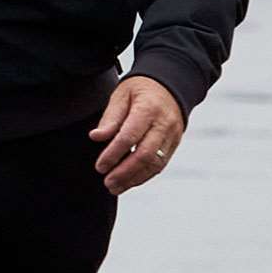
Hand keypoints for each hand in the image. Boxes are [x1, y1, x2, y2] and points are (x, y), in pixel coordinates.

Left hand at [89, 76, 184, 195]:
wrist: (171, 84)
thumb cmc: (141, 89)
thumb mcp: (122, 95)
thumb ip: (110, 118)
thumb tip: (96, 137)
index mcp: (148, 109)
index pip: (129, 137)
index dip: (113, 154)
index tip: (100, 166)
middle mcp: (164, 124)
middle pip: (145, 154)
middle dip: (125, 172)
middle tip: (107, 182)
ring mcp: (172, 135)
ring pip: (155, 164)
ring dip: (134, 179)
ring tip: (115, 187)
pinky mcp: (174, 143)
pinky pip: (161, 164)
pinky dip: (144, 176)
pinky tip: (129, 181)